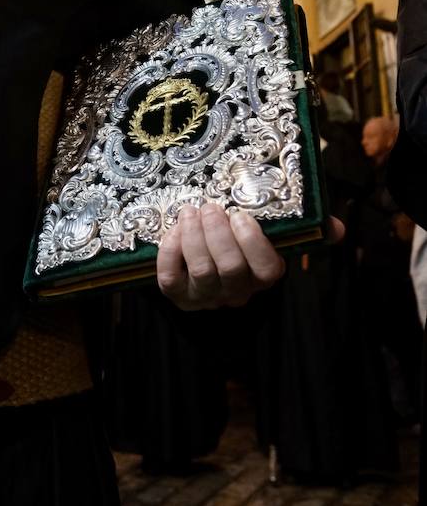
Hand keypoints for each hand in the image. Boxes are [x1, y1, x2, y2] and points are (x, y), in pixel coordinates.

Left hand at [157, 204, 344, 309]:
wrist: (197, 257)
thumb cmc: (239, 239)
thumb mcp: (271, 233)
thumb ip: (302, 227)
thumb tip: (336, 227)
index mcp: (263, 276)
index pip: (267, 271)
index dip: (253, 244)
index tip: (241, 215)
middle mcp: (236, 292)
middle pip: (230, 270)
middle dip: (218, 235)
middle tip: (210, 207)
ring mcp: (205, 297)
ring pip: (202, 272)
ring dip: (194, 237)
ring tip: (191, 211)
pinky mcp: (177, 296)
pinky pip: (169, 279)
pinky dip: (170, 252)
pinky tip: (173, 230)